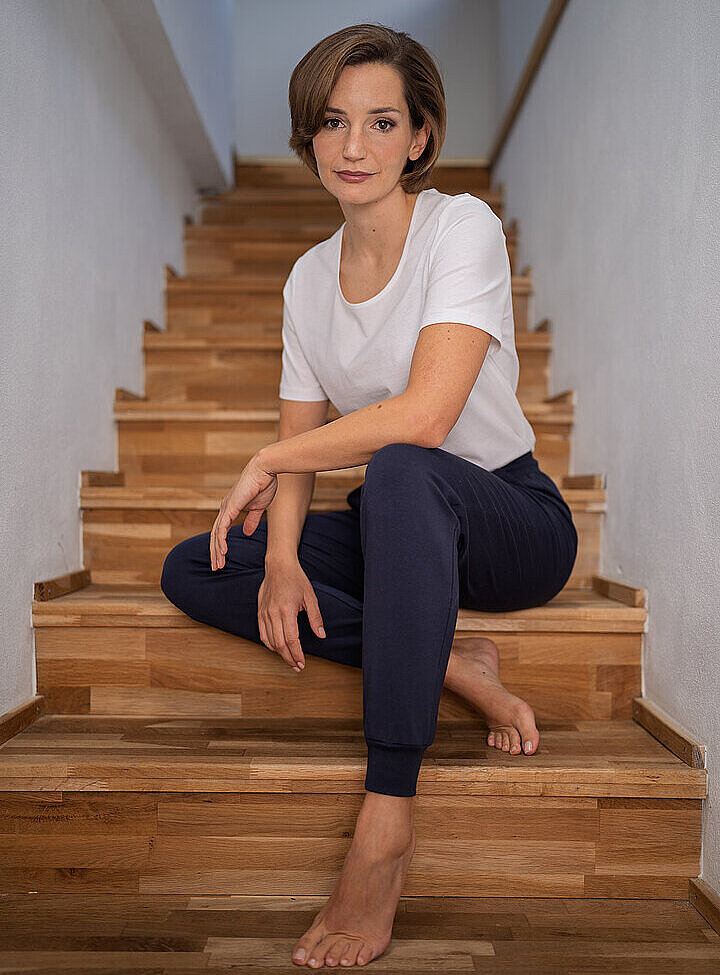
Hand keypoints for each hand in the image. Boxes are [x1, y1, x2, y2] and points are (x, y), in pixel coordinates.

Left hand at [210, 453, 277, 570]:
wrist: (266, 470)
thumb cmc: (264, 484)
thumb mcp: (258, 507)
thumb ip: (251, 520)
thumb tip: (246, 533)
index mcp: (230, 508)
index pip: (221, 531)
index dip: (220, 546)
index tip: (222, 559)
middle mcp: (225, 508)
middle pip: (216, 535)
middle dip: (215, 552)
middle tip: (216, 567)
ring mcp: (226, 507)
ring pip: (217, 534)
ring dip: (217, 550)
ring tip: (218, 564)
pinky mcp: (230, 507)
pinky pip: (223, 528)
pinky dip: (221, 540)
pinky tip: (223, 551)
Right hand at [258, 559, 325, 670]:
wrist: (279, 566)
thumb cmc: (296, 579)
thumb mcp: (311, 597)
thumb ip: (316, 618)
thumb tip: (321, 635)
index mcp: (286, 610)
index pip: (291, 639)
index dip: (297, 654)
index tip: (302, 663)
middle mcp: (273, 613)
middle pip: (279, 644)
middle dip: (289, 658)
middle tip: (298, 666)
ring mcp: (264, 613)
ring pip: (270, 641)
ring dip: (280, 653)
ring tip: (290, 660)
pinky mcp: (260, 612)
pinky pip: (262, 633)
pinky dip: (269, 644)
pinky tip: (277, 649)